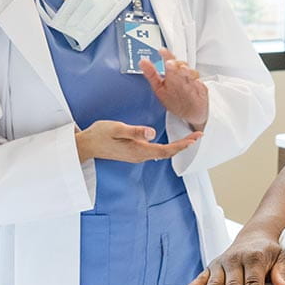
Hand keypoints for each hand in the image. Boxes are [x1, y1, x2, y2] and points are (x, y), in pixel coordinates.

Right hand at [74, 120, 200, 163]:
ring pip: (162, 152)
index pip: (166, 150)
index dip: (183, 145)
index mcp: (138, 150)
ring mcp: (137, 155)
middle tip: (197, 135)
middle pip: (167, 152)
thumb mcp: (117, 128)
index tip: (196, 138)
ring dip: (176, 146)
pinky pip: (155, 151)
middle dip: (184, 145)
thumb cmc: (100, 135)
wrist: (86, 145)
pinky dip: (166, 146)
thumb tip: (151, 133)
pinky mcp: (133, 152)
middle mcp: (140, 155)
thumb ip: (135, 131)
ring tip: (189, 138)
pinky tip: (170, 141)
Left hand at [141, 49, 208, 129]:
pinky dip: (199, 84)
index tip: (161, 51)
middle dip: (176, 64)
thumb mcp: (160, 88)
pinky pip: (202, 87)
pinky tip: (196, 83)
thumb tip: (142, 62)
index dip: (166, 55)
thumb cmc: (175, 99)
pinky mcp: (202, 93)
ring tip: (182, 70)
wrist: (190, 114)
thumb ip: (151, 75)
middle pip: (181, 66)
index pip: (171, 62)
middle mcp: (183, 77)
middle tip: (169, 63)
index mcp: (173, 75)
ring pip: (192, 74)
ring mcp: (193, 84)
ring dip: (187, 71)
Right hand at [182, 230, 284, 284]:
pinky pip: (201, 277)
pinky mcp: (212, 266)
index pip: (252, 282)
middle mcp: (235, 260)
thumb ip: (282, 274)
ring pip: (215, 283)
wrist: (255, 235)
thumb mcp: (281, 258)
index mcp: (254, 258)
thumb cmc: (269, 251)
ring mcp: (221, 263)